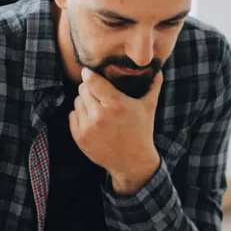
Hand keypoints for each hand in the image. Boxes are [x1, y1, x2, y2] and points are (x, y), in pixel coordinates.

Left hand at [70, 68, 162, 193]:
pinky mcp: (79, 137)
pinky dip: (80, 115)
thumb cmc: (141, 131)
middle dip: (90, 88)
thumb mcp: (149, 107)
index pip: (92, 81)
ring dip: (84, 102)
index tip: (88, 71)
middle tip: (98, 93)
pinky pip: (72, 115)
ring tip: (97, 107)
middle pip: (83, 89)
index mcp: (116, 105)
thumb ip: (153, 86)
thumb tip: (158, 69)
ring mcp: (88, 127)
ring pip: (77, 101)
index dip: (89, 74)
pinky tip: (91, 119)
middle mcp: (99, 116)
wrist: (132, 161)